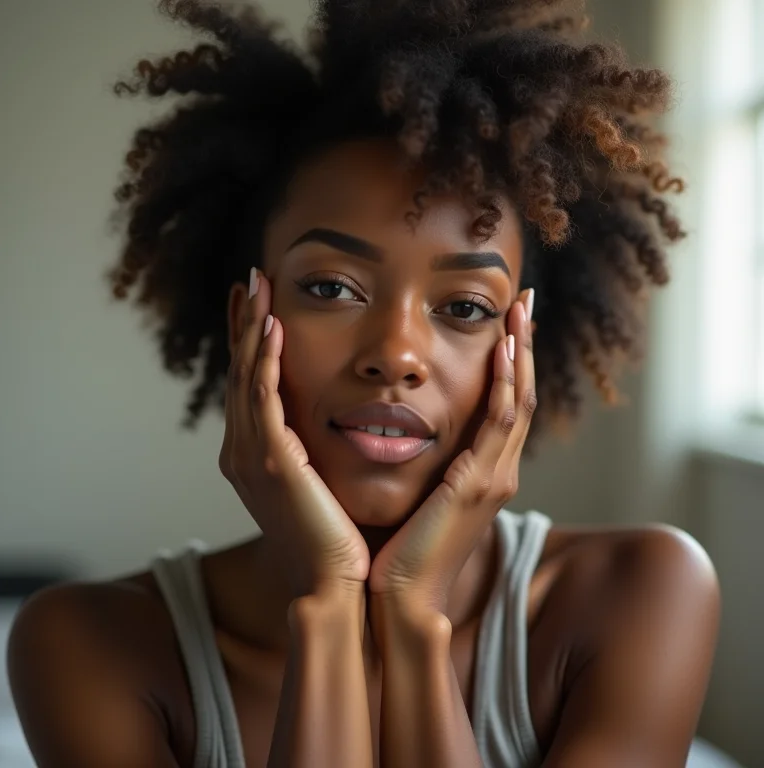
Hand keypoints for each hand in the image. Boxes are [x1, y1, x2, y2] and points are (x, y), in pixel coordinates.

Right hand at [219, 269, 369, 595]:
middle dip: (244, 324)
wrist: (335, 586)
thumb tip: (326, 428)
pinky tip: (273, 327)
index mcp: (256, 455)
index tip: (258, 305)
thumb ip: (312, 450)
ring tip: (256, 286)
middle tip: (250, 280)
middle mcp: (244, 451)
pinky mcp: (271, 462)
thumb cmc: (335, 539)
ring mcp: (252, 456)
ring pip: (247, 377)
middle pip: (241, 372)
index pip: (250, 384)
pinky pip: (263, 400)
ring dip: (251, 329)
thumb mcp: (318, 484)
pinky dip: (265, 361)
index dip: (251, 342)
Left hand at [368, 289, 536, 612]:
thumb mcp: (421, 497)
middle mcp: (499, 471)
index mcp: (484, 472)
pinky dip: (505, 385)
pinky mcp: (479, 485)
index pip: (505, 405)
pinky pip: (499, 424)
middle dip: (524, 347)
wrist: (400, 597)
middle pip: (521, 395)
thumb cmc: (402, 550)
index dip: (510, 363)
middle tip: (524, 302)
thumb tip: (405, 432)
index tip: (507, 324)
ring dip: (521, 353)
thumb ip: (428, 466)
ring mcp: (495, 478)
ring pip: (518, 402)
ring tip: (520, 310)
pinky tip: (504, 350)